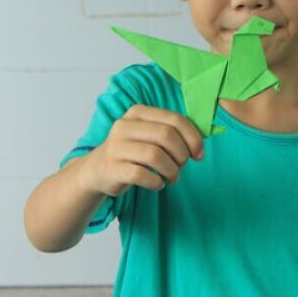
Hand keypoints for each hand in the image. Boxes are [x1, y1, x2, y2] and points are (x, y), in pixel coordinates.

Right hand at [79, 104, 204, 196]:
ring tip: (172, 177)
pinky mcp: (112, 168)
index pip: (174, 119)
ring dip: (171, 170)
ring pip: (155, 156)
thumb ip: (171, 132)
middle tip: (182, 166)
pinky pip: (142, 175)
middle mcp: (124, 126)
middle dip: (181, 154)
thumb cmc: (132, 152)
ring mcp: (116, 147)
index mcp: (138, 112)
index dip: (192, 137)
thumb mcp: (148, 134)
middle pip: (166, 136)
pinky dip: (156, 182)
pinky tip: (158, 184)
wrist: (98, 170)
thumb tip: (200, 143)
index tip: (199, 154)